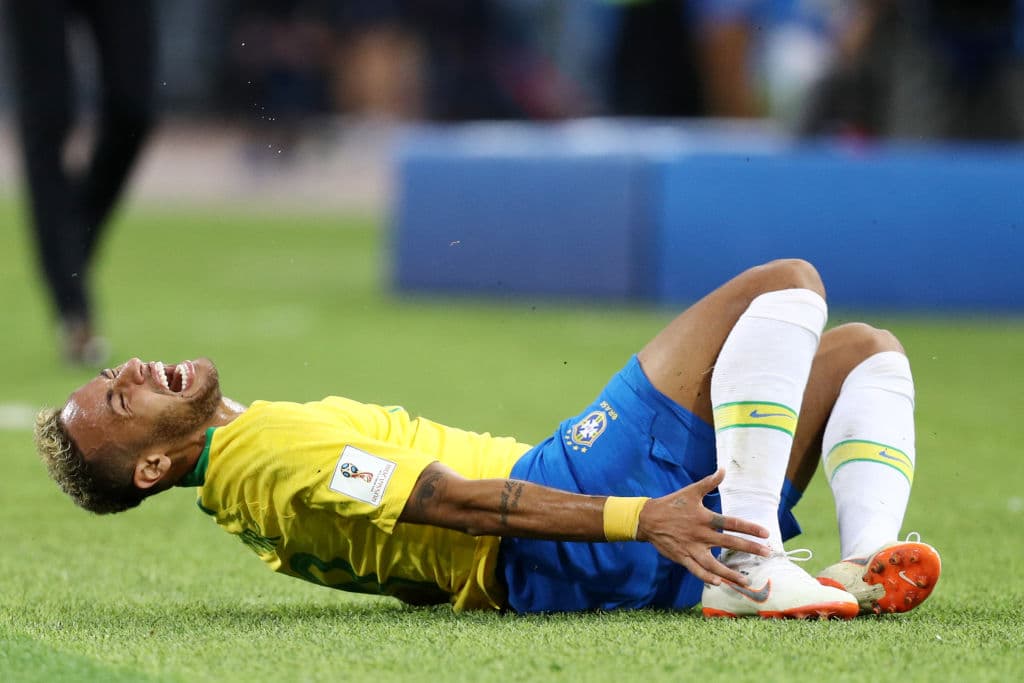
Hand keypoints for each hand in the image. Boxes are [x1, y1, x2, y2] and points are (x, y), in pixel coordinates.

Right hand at [636, 469, 770, 585]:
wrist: (648, 519)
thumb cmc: (672, 504)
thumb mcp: (691, 491)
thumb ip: (709, 482)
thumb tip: (723, 470)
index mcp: (704, 518)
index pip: (731, 523)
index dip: (750, 528)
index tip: (765, 534)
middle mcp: (700, 534)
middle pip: (729, 543)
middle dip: (750, 549)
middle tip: (767, 554)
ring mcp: (691, 548)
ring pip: (714, 564)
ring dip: (730, 573)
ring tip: (745, 580)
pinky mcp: (682, 557)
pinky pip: (696, 570)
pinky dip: (707, 577)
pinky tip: (719, 583)